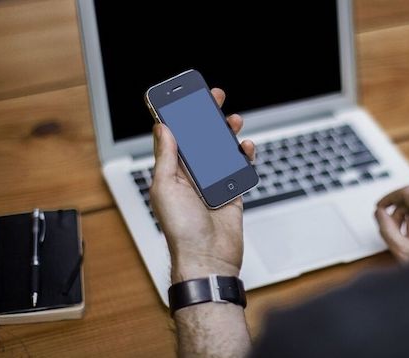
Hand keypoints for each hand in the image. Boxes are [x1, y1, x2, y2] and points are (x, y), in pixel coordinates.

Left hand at [150, 88, 254, 282]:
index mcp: (172, 173)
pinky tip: (246, 147)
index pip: (175, 137)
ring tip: (234, 120)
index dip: (179, 116)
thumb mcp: (165, 188)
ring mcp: (213, 184)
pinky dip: (244, 156)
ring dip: (227, 134)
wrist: (208, 259)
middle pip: (200, 140)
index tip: (185, 97)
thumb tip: (162, 128)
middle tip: (215, 98)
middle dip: (207, 118)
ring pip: (221, 151)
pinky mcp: (232, 193)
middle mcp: (191, 176)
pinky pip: (239, 169)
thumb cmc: (181, 230)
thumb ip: (166, 157)